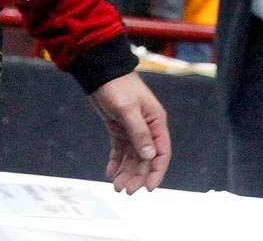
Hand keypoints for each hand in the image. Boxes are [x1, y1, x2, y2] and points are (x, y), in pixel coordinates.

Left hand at [88, 73, 169, 192]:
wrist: (101, 73)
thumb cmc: (118, 86)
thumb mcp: (128, 109)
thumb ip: (139, 132)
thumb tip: (150, 155)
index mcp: (156, 122)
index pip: (161, 152)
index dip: (156, 171)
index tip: (148, 188)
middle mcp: (147, 128)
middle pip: (146, 159)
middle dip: (137, 176)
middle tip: (125, 190)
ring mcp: (133, 129)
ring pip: (133, 157)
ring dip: (126, 172)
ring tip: (116, 186)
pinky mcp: (119, 129)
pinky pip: (120, 150)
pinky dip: (116, 162)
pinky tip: (110, 172)